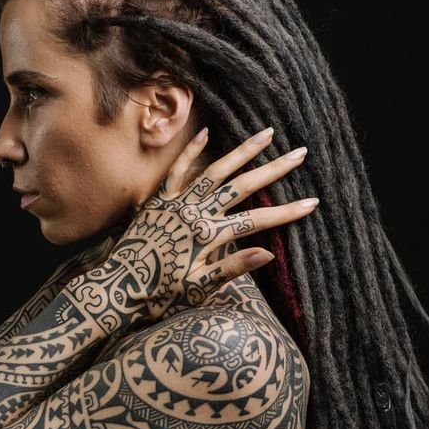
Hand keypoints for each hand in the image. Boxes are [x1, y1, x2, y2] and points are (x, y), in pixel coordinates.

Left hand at [106, 126, 316, 318]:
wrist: (117, 288)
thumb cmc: (157, 295)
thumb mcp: (197, 289)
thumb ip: (231, 268)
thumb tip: (269, 253)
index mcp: (208, 236)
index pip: (257, 220)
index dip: (286, 212)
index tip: (312, 202)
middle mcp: (195, 213)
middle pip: (242, 186)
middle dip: (273, 170)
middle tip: (300, 153)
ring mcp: (177, 203)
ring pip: (215, 170)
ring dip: (242, 151)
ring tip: (266, 133)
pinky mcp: (159, 200)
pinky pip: (178, 169)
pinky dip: (193, 150)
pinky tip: (208, 132)